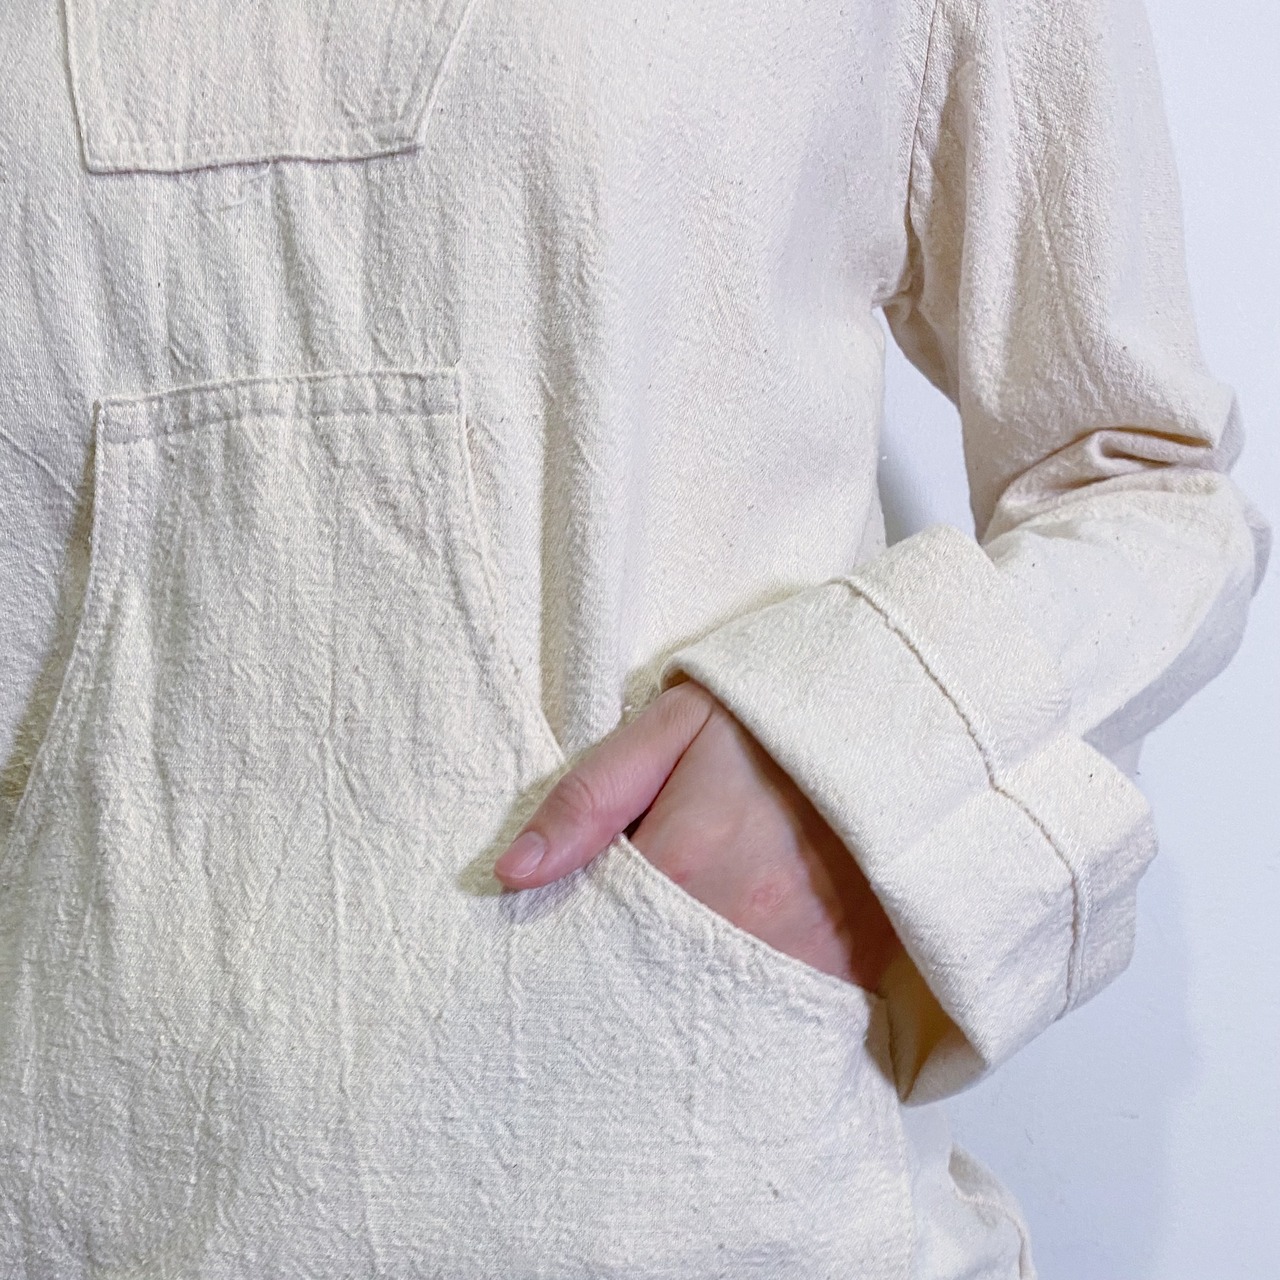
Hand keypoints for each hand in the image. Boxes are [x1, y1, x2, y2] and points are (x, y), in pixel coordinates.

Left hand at [493, 679, 904, 992]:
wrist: (903, 727)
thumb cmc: (778, 723)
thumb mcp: (675, 726)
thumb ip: (590, 796)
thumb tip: (512, 872)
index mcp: (683, 861)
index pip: (592, 932)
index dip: (572, 928)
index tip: (563, 921)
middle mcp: (738, 925)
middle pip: (644, 980)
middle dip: (622, 967)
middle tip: (618, 943)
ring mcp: (798, 957)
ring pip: (706, 1006)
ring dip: (682, 988)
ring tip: (680, 951)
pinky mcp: (847, 973)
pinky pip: (772, 1012)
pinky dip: (745, 1000)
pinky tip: (732, 971)